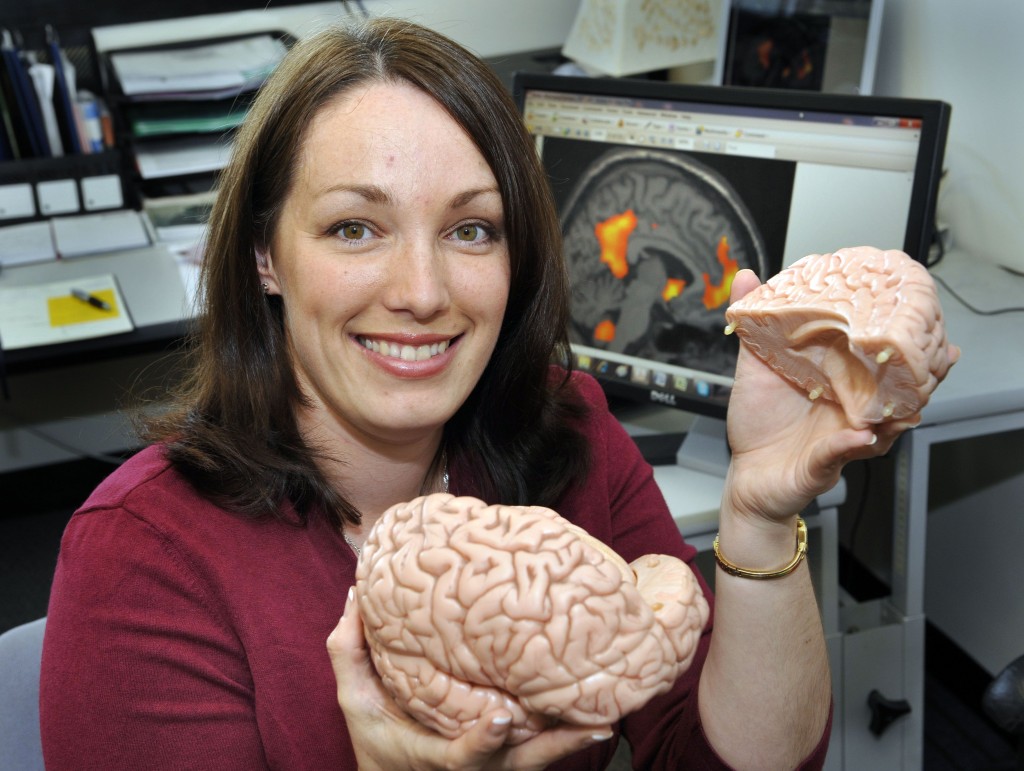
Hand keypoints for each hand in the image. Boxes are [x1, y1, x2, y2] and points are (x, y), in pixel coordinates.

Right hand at [327, 588, 612, 769]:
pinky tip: (597, 714)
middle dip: (554, 746)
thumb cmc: (378, 743)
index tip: (498, 719)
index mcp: (433, 757)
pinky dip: (568, 737)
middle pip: (519, 764)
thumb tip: (356, 596)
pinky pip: (542, 751)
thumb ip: (349, 652)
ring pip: (538, 760)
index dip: (480, 741)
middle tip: (591, 723)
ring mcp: (495, 770)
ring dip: (571, 741)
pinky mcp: (509, 763)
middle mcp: (472, 768)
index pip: (459, 756)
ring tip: (604, 716)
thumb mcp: (355, 703)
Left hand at [723, 269, 937, 521]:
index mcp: (841, 379)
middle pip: (903, 389)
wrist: (747, 475)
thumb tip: (746, 276)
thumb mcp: (755, 365)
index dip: (908, 339)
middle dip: (923, 373)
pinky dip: (853, 444)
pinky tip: (860, 435)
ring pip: (889, 423)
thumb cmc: (758, 422)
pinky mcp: (828, 462)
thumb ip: (755, 321)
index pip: (885, 356)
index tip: (921, 319)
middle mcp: (853, 407)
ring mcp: (846, 436)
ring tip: (908, 399)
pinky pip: (845, 452)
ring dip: (901, 410)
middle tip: (935, 356)